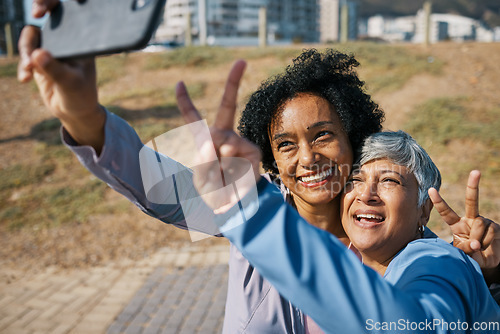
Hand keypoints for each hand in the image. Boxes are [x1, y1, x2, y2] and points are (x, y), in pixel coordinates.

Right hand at [17, 0, 104, 152]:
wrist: (73, 111)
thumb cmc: (80, 96)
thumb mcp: (71, 84)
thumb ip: (55, 70)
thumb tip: (38, 55)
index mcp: (82, 40)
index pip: (72, 13)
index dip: (55, 3)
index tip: (42, 10)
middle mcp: (68, 39)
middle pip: (49, 13)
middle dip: (39, 8)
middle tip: (36, 12)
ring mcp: (53, 47)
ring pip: (31, 37)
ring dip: (26, 52)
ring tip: (29, 72)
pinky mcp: (40, 57)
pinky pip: (25, 53)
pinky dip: (23, 65)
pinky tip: (25, 79)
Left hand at [175, 60, 261, 210]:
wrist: (236, 210)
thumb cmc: (215, 193)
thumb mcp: (201, 179)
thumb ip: (204, 160)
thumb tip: (217, 143)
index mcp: (206, 142)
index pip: (194, 119)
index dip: (186, 102)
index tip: (180, 84)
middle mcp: (224, 137)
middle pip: (228, 106)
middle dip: (234, 81)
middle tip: (241, 61)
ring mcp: (240, 143)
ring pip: (224, 139)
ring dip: (217, 161)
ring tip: (221, 178)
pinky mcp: (253, 152)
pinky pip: (237, 151)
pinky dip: (232, 166)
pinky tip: (234, 177)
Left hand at [428, 170, 499, 268]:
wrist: (488, 260)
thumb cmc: (471, 255)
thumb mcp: (463, 253)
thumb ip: (464, 249)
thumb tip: (475, 243)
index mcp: (457, 224)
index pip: (446, 212)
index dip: (439, 201)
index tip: (431, 189)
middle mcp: (470, 219)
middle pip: (471, 200)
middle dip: (474, 185)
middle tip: (476, 171)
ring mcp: (484, 221)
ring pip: (479, 224)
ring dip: (478, 239)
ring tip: (478, 248)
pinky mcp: (495, 227)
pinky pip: (490, 231)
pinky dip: (486, 242)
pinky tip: (486, 246)